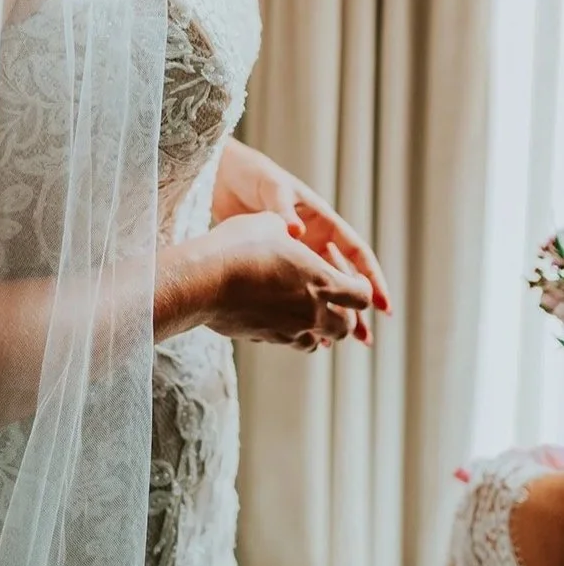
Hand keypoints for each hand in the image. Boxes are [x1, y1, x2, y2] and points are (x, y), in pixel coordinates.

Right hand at [201, 213, 372, 350]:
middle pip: (344, 327)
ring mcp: (287, 329)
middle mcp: (310, 311)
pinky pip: (287, 341)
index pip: (362, 297)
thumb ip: (289, 231)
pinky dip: (289, 332)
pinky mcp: (264, 338)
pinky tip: (275, 315)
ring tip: (302, 310)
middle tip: (330, 299)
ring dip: (317, 328)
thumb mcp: (270, 223)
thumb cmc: (240, 245)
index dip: (362, 287)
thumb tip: (290, 231)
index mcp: (322, 281)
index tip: (349, 277)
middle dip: (343, 315)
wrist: (203, 279)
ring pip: (317, 342)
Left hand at [213, 140, 391, 337]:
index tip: (382, 304)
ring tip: (339, 344)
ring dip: (329, 314)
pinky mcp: (272, 263)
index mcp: (321, 220)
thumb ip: (283, 209)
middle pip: (340, 278)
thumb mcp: (272, 187)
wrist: (222, 175)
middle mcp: (312, 239)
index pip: (355, 252)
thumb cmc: (252, 174)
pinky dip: (300, 310)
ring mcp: (294, 253)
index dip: (370, 277)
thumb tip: (295, 231)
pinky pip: (293, 290)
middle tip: (365, 338)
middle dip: (354, 307)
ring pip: (318, 289)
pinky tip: (302, 332)